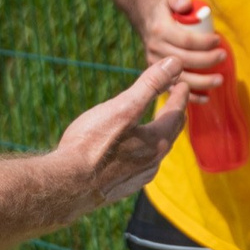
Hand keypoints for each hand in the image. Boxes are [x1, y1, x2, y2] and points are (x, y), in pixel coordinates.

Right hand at [52, 59, 186, 208]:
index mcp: (157, 141)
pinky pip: (141, 164)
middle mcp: (153, 162)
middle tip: (174, 100)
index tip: (183, 84)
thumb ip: (150, 85)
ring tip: (155, 123)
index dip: (180, 96)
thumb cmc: (92, 144)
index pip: (176, 113)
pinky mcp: (123, 186)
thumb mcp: (122, 108)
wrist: (67, 186)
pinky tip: (133, 151)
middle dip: (174, 114)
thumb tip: (175, 63)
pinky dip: (144, 150)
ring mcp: (139, 177)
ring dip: (160, 134)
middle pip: (171, 133)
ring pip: (157, 151)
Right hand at [140, 0, 227, 97]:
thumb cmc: (166, 10)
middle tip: (223, 56)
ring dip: (201, 82)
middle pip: (184, 60)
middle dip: (207, 60)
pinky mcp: (157, 76)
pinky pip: (173, 90)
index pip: (185, 40)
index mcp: (159, 31)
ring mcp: (155, 65)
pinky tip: (206, 98)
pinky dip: (190, 96)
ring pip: (179, 78)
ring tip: (220, 79)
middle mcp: (155, 50)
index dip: (204, 43)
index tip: (218, 41)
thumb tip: (186, 5)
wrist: (147, 22)